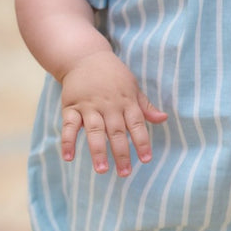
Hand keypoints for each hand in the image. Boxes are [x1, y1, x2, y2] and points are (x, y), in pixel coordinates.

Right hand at [60, 51, 167, 176]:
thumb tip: (163, 118)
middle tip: (125, 172)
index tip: (146, 159)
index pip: (137, 124)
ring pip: (95, 130)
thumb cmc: (114, 76)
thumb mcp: (133, 87)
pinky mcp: (71, 106)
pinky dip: (67, 141)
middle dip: (122, 152)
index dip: (142, 141)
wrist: (86, 57)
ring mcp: (89, 106)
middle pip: (117, 131)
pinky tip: (69, 157)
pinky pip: (69, 125)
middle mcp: (109, 105)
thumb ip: (145, 106)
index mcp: (126, 101)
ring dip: (98, 150)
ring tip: (102, 170)